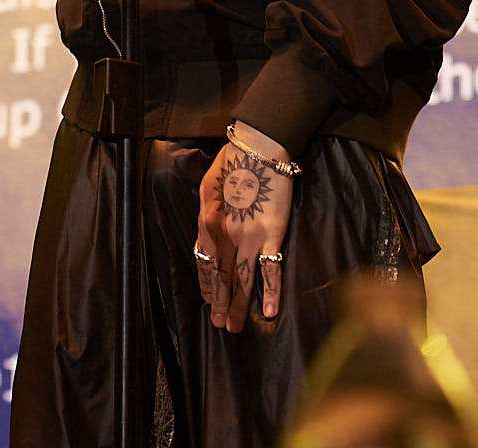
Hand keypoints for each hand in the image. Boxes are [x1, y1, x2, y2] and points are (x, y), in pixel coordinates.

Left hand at [195, 125, 292, 332]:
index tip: (210, 301)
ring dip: (239, 306)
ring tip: (236, 328)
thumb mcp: (207, 186)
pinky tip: (270, 312)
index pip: (205, 262)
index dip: (207, 284)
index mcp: (208, 224)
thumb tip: (207, 231)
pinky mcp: (272, 236)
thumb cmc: (231, 162)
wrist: (258, 149)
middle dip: (220, 303)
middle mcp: (225, 237)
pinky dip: (271, 293)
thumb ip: (206, 213)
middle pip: (222, 277)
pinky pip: (270, 270)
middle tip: (221, 325)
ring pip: (242, 280)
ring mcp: (248, 238)